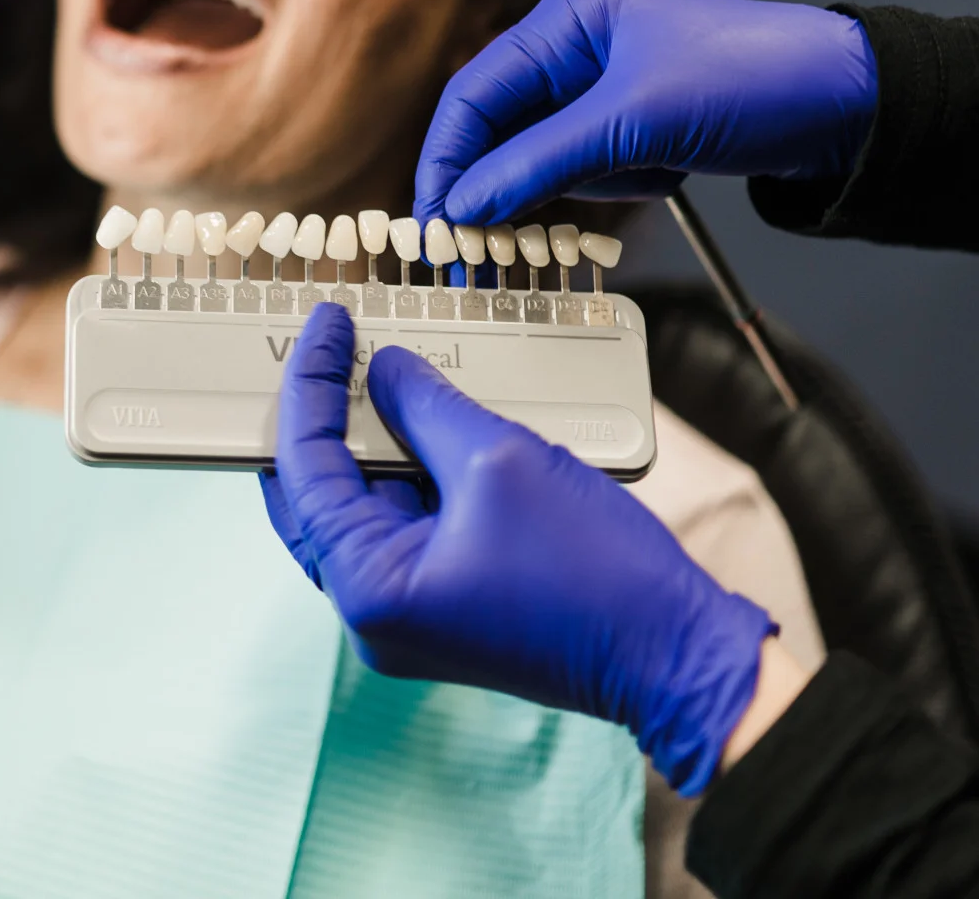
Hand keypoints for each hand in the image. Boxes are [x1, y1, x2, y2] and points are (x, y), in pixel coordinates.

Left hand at [260, 303, 776, 793]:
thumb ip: (427, 407)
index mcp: (369, 587)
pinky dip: (413, 476)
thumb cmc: (593, 571)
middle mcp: (374, 615)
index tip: (325, 326)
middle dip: (326, 420)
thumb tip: (387, 371)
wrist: (674, 652)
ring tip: (383, 375)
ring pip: (365, 511)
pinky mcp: (449, 609)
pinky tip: (429, 422)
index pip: (304, 470)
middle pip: (318, 498)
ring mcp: (411, 618)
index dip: (309, 387)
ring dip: (374, 445)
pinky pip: (409, 530)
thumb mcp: (499, 460)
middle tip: (334, 353)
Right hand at [416, 0, 878, 227]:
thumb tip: (465, 203)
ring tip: (584, 209)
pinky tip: (640, 188)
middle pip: (498, 127)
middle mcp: (575, 49)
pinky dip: (601, 189)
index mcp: (566, 20)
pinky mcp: (633, 126)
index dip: (447, 160)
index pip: (473, 94)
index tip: (434, 221)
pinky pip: (584, 168)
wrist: (848, 100)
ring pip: (539, 156)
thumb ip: (541, 162)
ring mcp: (603, 90)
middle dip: (490, 185)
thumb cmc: (751, 78)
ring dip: (557, 189)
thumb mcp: (634, 123)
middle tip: (469, 249)